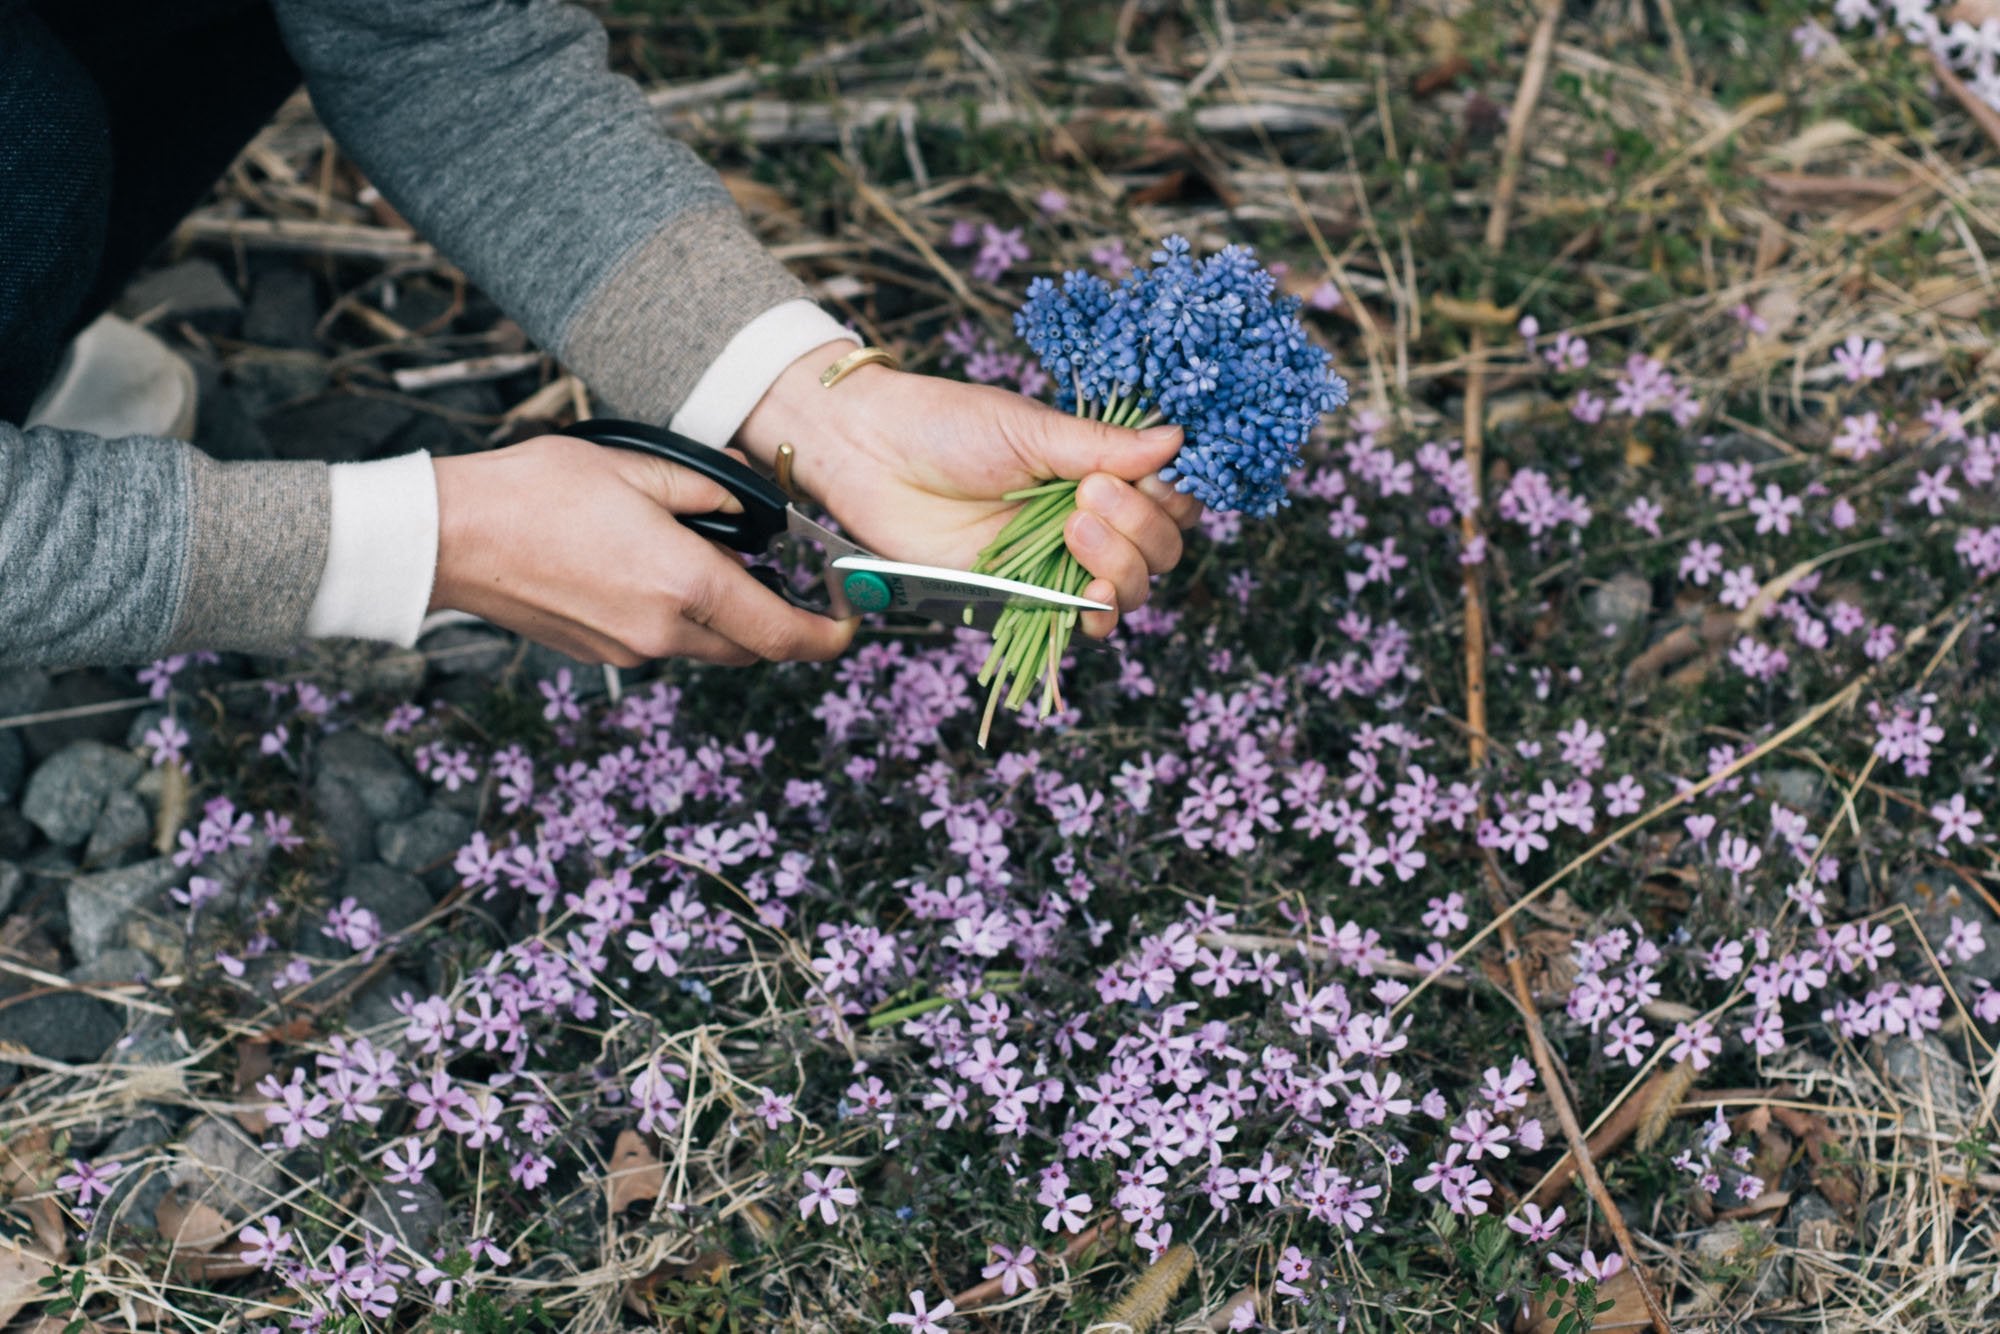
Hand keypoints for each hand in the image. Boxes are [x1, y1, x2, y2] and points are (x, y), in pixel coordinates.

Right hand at [430, 434, 856, 666]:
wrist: (453, 537)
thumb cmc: (538, 492)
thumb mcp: (639, 467)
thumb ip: (709, 490)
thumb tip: (753, 506)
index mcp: (686, 585)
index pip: (784, 635)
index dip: (829, 637)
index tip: (850, 622)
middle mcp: (664, 631)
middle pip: (751, 647)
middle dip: (776, 620)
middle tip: (776, 574)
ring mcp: (630, 651)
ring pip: (707, 647)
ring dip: (724, 616)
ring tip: (702, 558)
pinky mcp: (601, 654)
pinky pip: (664, 643)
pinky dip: (678, 617)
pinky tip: (650, 570)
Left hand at [736, 341, 1202, 638]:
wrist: (869, 454)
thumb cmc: (944, 426)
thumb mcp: (1028, 427)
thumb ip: (1101, 446)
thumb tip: (1177, 441)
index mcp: (1097, 471)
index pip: (1169, 498)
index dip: (1172, 496)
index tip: (1149, 478)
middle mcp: (1088, 520)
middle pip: (1160, 551)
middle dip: (1141, 528)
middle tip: (1089, 496)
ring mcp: (1056, 562)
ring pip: (1130, 589)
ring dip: (1119, 565)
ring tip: (1074, 528)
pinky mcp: (1020, 597)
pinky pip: (1076, 624)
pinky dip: (1094, 615)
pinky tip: (1087, 593)